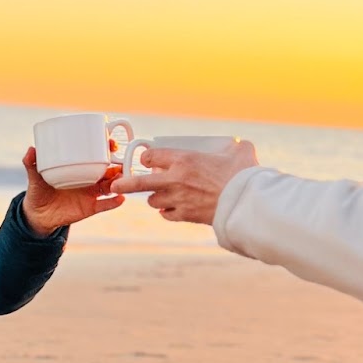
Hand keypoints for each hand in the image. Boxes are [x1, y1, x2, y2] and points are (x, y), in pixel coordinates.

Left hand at [20, 146, 124, 235]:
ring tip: (122, 177)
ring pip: (110, 186)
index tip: (111, 144)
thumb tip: (31, 150)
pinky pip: (105, 205)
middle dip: (117, 165)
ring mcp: (90, 193)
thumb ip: (31, 164)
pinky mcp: (90, 208)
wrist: (38, 214)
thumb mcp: (35, 177)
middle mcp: (88, 179)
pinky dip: (114, 202)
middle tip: (121, 160)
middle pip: (108, 170)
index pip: (96, 156)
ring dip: (119, 181)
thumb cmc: (39, 191)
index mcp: (79, 168)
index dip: (106, 150)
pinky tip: (121, 198)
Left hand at [110, 140, 258, 224]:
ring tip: (162, 195)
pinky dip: (166, 212)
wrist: (246, 203)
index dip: (147, 157)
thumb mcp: (241, 151)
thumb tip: (238, 145)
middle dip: (125, 183)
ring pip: (153, 201)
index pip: (152, 156)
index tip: (147, 159)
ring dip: (155, 197)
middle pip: (139, 182)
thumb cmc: (244, 175)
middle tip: (115, 184)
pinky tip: (171, 209)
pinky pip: (166, 215)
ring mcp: (178, 200)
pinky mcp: (185, 216)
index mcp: (184, 160)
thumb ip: (235, 146)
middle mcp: (175, 180)